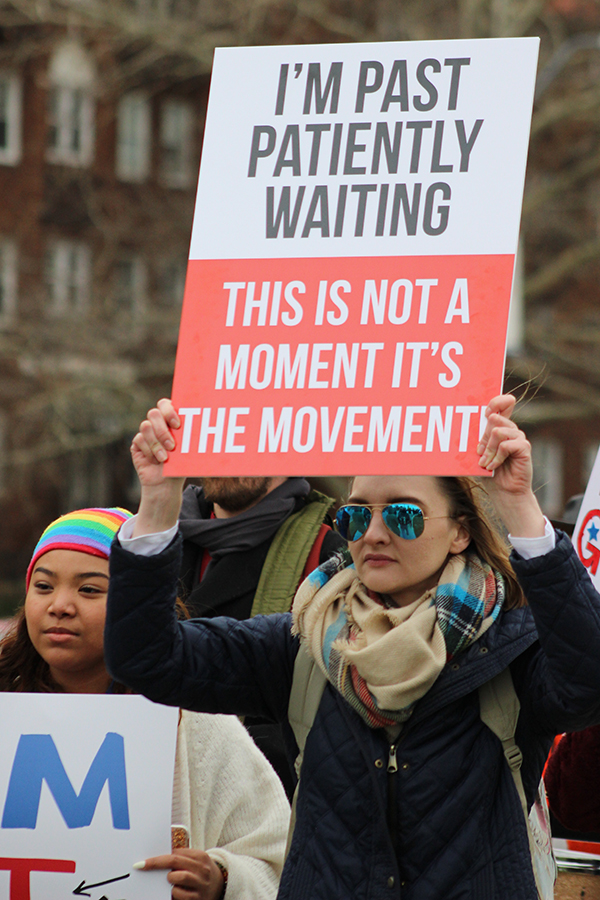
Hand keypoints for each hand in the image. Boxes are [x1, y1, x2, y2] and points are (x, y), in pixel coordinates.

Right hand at [132, 399, 181, 488]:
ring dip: (156, 443)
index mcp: (171, 420)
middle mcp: (157, 423)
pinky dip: (149, 451)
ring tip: (165, 458)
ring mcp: (146, 432)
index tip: (178, 425)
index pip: (166, 404)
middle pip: (153, 413)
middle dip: (162, 430)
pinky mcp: (137, 443)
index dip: (169, 411)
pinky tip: (155, 461)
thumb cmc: (180, 465)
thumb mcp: (187, 451)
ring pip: (145, 426)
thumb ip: (188, 437)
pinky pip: (139, 439)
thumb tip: (197, 426)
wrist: (166, 484)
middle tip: (172, 446)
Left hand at [137, 849, 224, 899]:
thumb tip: (160, 856)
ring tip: (169, 880)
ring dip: (169, 878)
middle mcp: (201, 868)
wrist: (221, 887)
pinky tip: (174, 891)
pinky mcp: (198, 898)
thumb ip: (182, 858)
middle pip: (175, 861)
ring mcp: (201, 884)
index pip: (176, 852)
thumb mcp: (196, 861)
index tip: (144, 860)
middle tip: (142, 866)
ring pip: (178, 877)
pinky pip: (180, 894)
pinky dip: (174, 892)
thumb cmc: (202, 873)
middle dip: (156, 863)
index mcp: (200, 856)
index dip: (158, 856)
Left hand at [476, 394, 544, 536]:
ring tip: (485, 463)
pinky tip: (493, 466)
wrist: (505, 492)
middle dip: (482, 437)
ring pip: (497, 431)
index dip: (496, 400)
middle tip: (479, 453)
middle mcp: (511, 429)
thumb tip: (457, 428)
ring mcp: (519, 437)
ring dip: (487, 449)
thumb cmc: (490, 473)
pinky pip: (505, 445)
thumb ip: (475, 440)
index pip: (502, 404)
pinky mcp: (524, 447)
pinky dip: (496, 457)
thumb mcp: (478, 454)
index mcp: (501, 427)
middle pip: (493, 418)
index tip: (486, 409)